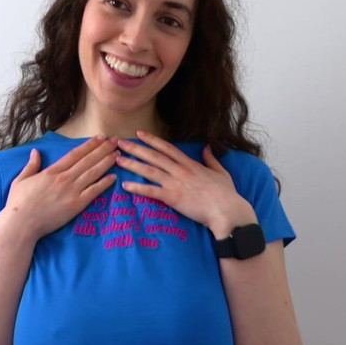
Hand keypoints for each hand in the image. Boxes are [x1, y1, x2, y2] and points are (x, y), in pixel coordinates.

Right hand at [1, 136, 118, 239]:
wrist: (21, 224)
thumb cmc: (18, 203)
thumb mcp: (21, 180)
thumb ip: (31, 165)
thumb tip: (35, 152)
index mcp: (52, 171)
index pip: (75, 154)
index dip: (89, 145)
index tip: (100, 138)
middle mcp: (64, 178)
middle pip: (88, 160)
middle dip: (103, 149)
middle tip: (115, 141)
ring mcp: (71, 191)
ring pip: (93, 173)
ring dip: (106, 162)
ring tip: (118, 155)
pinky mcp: (76, 205)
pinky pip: (94, 192)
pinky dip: (104, 184)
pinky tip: (114, 177)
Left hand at [114, 130, 255, 234]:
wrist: (227, 210)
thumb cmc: (227, 194)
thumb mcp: (221, 173)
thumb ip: (211, 160)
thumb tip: (206, 148)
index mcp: (191, 164)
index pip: (168, 148)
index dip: (152, 140)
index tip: (139, 134)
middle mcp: (180, 171)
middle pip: (153, 156)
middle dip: (135, 148)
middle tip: (119, 143)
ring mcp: (175, 184)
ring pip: (149, 171)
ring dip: (132, 164)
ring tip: (117, 160)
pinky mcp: (173, 198)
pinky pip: (151, 192)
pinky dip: (137, 188)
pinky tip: (125, 186)